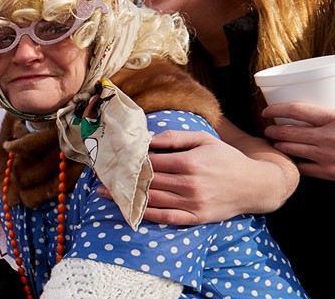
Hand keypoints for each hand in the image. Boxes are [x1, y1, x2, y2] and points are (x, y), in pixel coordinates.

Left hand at [98, 130, 278, 225]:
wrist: (256, 185)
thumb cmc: (226, 158)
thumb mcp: (204, 139)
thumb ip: (175, 137)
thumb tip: (147, 139)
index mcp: (190, 162)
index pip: (151, 162)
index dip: (129, 161)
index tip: (111, 160)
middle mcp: (190, 184)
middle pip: (147, 181)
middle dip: (122, 179)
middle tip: (100, 176)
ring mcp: (193, 203)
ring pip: (152, 200)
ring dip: (126, 197)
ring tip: (104, 193)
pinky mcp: (197, 218)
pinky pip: (166, 217)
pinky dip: (146, 215)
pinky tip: (129, 210)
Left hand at [263, 102, 334, 179]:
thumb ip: (330, 113)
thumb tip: (317, 98)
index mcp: (334, 118)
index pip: (296, 110)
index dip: (276, 110)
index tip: (267, 111)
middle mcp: (328, 137)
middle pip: (287, 132)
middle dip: (272, 131)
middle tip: (268, 130)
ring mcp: (327, 156)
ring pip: (289, 149)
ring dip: (277, 145)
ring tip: (275, 143)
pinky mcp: (329, 172)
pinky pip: (301, 168)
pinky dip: (291, 162)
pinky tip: (288, 160)